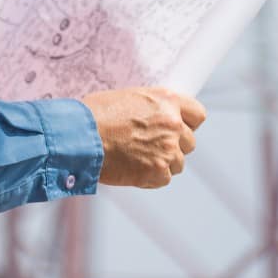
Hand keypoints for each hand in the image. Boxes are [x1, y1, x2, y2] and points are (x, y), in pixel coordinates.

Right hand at [79, 87, 204, 188]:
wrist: (80, 137)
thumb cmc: (96, 115)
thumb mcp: (129, 99)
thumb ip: (152, 108)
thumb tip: (160, 118)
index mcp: (166, 100)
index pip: (197, 114)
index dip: (188, 123)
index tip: (179, 129)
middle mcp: (173, 123)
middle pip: (189, 142)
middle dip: (173, 145)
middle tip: (150, 146)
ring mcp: (167, 148)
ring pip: (177, 163)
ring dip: (162, 162)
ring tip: (136, 157)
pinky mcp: (158, 171)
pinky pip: (163, 178)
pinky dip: (150, 177)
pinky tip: (132, 168)